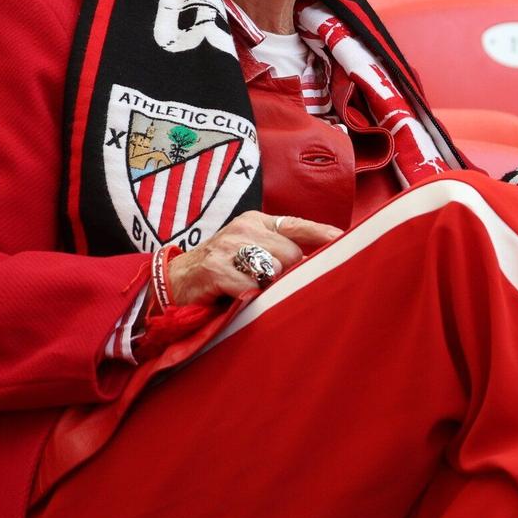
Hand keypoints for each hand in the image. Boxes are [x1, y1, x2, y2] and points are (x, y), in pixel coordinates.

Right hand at [164, 211, 343, 305]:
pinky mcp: (215, 269)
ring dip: (267, 286)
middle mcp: (243, 228)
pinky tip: (235, 296)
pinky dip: (248, 297)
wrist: (174, 280)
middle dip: (288, 272)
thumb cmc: (221, 267)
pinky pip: (250, 287)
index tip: (342, 240)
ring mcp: (228, 247)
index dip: (321, 234)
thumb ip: (280, 248)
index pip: (297, 225)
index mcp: (256, 221)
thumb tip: (320, 257)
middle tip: (268, 283)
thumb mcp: (249, 248)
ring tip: (250, 288)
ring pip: (273, 269)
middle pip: (291, 253)